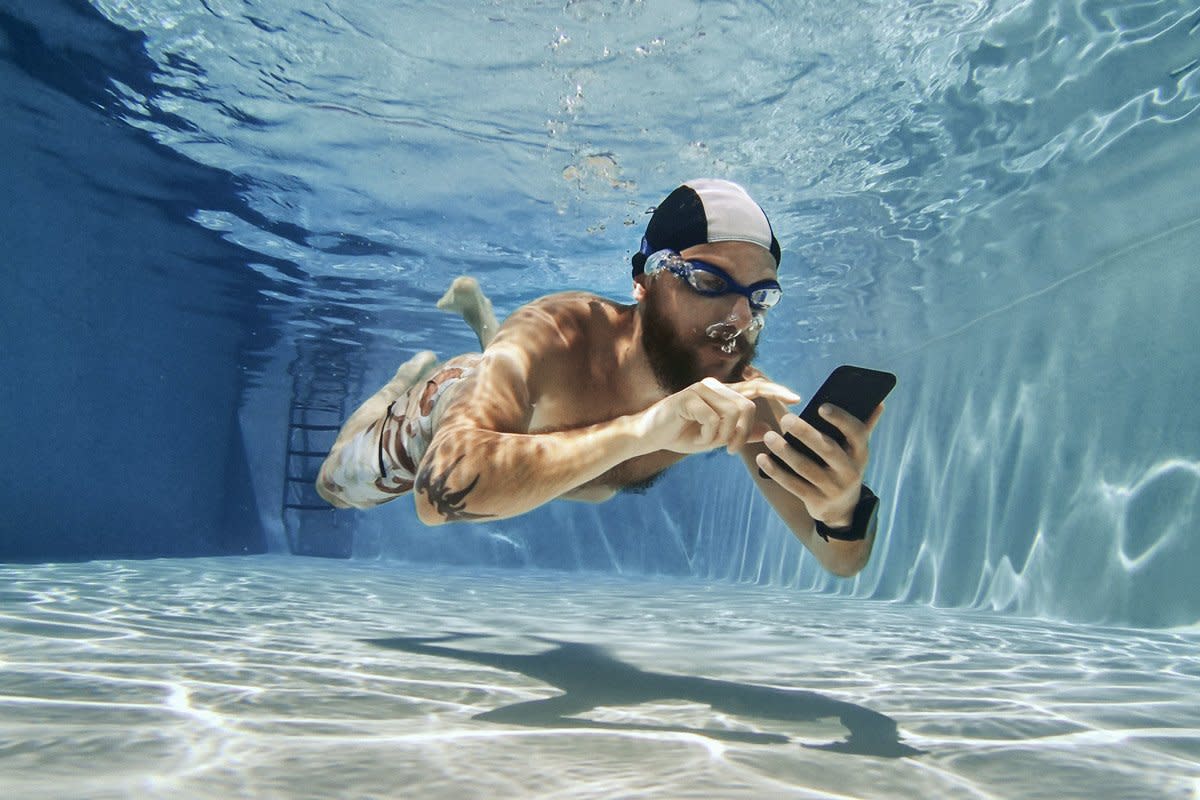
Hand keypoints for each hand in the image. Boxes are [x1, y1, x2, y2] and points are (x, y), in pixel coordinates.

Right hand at [641, 377, 800, 454]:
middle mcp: (714, 387)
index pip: (756, 387)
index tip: (797, 399)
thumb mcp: (716, 438)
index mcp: (723, 394)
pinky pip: (712, 419)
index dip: (777, 391)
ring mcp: (701, 390)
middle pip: (746, 406)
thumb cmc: (682, 434)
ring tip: (708, 442)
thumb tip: (768, 430)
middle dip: (742, 433)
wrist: (650, 436)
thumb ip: (741, 432)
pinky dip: (707, 435)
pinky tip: (695, 437)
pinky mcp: (688, 397)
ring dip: (723, 435)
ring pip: (731, 413)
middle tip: (731, 450)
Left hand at [756, 403, 883, 527]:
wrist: (842, 510)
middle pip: (827, 450)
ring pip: (806, 468)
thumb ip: (864, 425)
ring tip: (769, 436)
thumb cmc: (844, 467)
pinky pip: (793, 485)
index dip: (841, 419)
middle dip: (806, 433)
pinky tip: (763, 458)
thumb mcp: (856, 450)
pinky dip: (776, 471)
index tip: (821, 407)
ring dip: (785, 452)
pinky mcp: (816, 501)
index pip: (856, 433)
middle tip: (786, 418)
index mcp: (861, 453)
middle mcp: (850, 471)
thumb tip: (878, 400)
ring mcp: (833, 488)